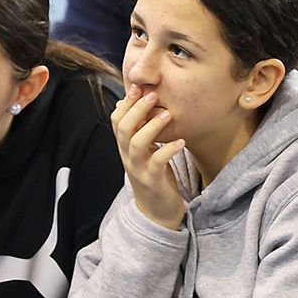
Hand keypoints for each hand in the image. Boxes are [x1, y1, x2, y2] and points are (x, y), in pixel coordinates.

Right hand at [111, 85, 185, 229]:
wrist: (157, 212)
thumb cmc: (153, 176)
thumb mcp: (144, 151)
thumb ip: (139, 130)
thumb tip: (130, 103)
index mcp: (125, 147)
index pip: (116, 121)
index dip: (126, 103)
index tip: (138, 86)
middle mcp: (128, 157)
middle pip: (124, 129)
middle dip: (137, 109)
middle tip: (153, 93)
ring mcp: (139, 169)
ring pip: (137, 144)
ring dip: (152, 127)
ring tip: (167, 114)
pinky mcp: (153, 181)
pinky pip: (157, 163)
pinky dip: (168, 150)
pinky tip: (181, 142)